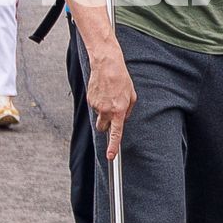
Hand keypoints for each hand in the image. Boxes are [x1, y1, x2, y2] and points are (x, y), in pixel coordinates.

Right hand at [85, 45, 134, 159]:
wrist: (107, 65)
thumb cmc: (121, 79)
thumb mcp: (132, 95)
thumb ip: (129, 110)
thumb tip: (124, 118)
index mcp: (119, 111)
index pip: (116, 133)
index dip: (113, 146)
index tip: (110, 156)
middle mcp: (106, 110)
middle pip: (102, 128)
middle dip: (106, 126)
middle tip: (111, 115)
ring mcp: (96, 106)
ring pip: (99, 116)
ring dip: (103, 110)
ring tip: (109, 96)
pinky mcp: (90, 100)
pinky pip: (95, 107)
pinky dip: (99, 102)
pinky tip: (103, 92)